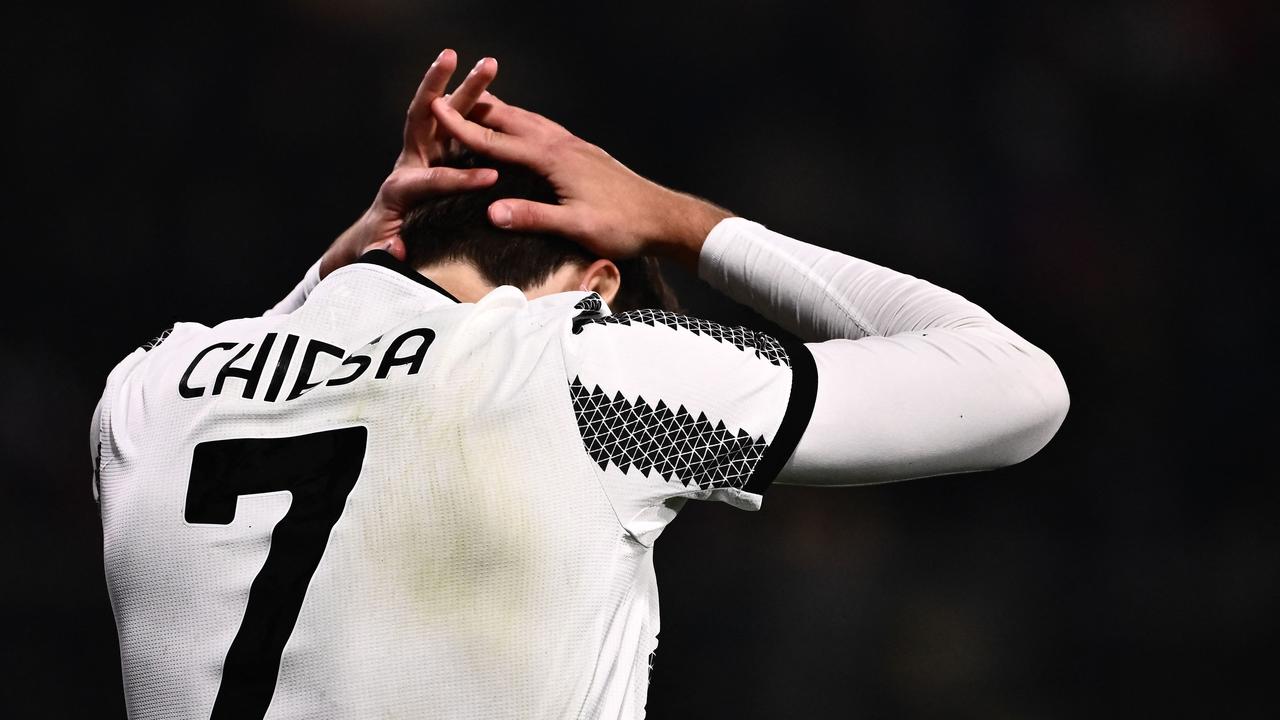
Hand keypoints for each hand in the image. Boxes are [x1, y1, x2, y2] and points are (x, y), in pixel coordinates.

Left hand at [319, 50, 499, 276]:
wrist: (375, 239)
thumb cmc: (381, 248)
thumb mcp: (381, 256)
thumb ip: (387, 251)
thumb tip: (396, 244)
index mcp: (400, 188)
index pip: (432, 178)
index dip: (460, 178)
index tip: (490, 178)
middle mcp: (410, 162)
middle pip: (426, 118)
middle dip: (440, 88)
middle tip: (454, 58)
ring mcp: (425, 155)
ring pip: (446, 115)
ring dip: (466, 88)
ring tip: (488, 63)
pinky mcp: (439, 156)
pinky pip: (458, 126)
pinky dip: (475, 109)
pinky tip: (497, 96)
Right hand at [430, 93, 731, 270]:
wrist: (664, 217)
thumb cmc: (623, 225)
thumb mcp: (577, 227)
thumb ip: (533, 217)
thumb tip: (491, 212)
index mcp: (554, 159)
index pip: (497, 141)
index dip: (461, 127)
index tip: (433, 108)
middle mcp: (562, 144)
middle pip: (510, 120)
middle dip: (475, 110)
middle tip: (444, 98)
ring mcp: (575, 145)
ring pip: (529, 120)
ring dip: (501, 113)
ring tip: (478, 106)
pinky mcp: (584, 152)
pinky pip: (545, 129)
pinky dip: (524, 123)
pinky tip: (524, 128)